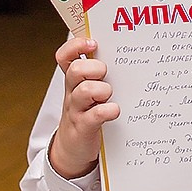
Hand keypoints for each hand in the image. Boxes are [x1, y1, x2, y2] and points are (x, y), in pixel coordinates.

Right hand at [49, 36, 119, 179]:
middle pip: (75, 70)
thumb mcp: (88, 91)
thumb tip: (126, 53)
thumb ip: (99, 73)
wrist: (73, 147)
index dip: (76, 46)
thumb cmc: (88, 112)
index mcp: (74, 80)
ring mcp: (76, 109)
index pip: (65, 56)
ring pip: (84, 91)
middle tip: (105, 76)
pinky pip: (94, 115)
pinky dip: (107, 111)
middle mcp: (72, 92)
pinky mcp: (83, 127)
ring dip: (102, 90)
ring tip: (109, 96)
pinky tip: (114, 110)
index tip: (93, 44)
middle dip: (94, 69)